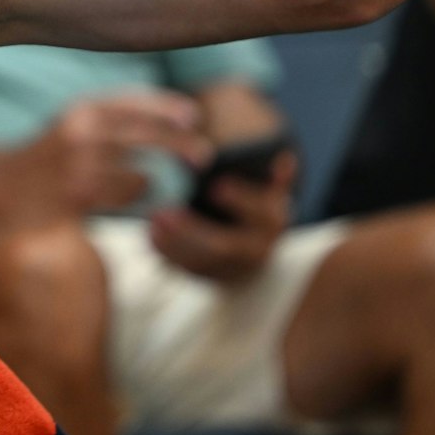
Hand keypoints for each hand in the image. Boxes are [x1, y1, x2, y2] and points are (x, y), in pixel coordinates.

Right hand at [8, 90, 212, 222]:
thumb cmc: (45, 158)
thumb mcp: (73, 124)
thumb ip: (112, 120)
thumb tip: (174, 121)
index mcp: (81, 109)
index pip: (134, 102)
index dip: (169, 107)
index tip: (194, 117)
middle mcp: (81, 132)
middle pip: (147, 135)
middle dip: (182, 145)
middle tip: (205, 156)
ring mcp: (79, 167)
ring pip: (141, 175)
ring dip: (153, 181)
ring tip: (153, 184)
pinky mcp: (78, 198)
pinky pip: (123, 202)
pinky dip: (133, 200)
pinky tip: (128, 201)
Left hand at [148, 148, 295, 281]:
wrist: (251, 234)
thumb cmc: (252, 196)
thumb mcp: (266, 184)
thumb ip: (274, 174)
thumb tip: (284, 159)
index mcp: (272, 217)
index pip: (260, 211)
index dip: (240, 199)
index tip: (214, 185)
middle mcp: (258, 246)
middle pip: (225, 245)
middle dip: (193, 230)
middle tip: (163, 213)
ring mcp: (234, 266)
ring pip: (203, 262)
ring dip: (175, 243)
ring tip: (151, 222)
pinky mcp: (213, 275)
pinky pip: (191, 271)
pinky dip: (169, 255)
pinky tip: (150, 236)